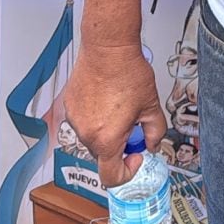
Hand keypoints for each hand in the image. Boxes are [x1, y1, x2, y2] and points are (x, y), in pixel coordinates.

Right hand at [64, 42, 167, 189]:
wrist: (108, 47)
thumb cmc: (127, 72)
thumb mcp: (151, 105)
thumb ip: (155, 132)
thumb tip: (151, 143)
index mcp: (106, 139)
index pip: (111, 177)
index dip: (126, 172)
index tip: (135, 157)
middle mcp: (86, 133)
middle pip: (103, 154)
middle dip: (119, 145)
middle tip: (133, 124)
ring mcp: (74, 119)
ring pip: (92, 137)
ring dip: (106, 130)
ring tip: (119, 105)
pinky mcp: (69, 106)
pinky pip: (83, 121)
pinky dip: (95, 116)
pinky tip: (106, 97)